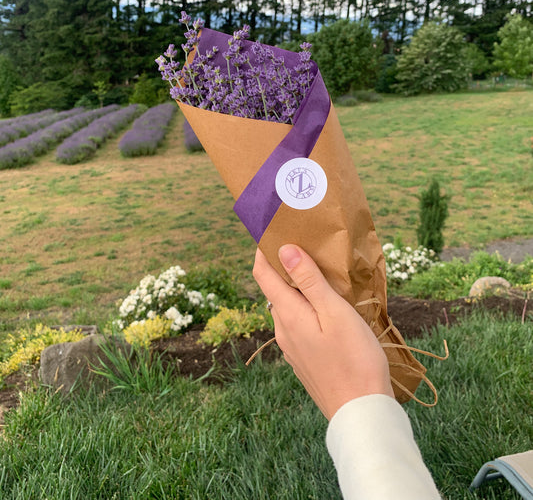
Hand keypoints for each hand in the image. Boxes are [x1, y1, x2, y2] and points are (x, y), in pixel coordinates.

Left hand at [253, 244, 393, 419]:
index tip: (271, 231)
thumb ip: (308, 281)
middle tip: (304, 245)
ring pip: (288, 309)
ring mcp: (292, 348)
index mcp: (287, 315)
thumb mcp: (334, 312)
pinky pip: (298, 325)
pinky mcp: (304, 360)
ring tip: (319, 274)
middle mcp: (283, 331)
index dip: (263, 251)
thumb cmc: (354, 358)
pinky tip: (326, 309)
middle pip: (275, 290)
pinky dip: (306, 309)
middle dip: (284, 267)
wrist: (361, 413)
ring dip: (297, 289)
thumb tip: (283, 250)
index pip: (263, 275)